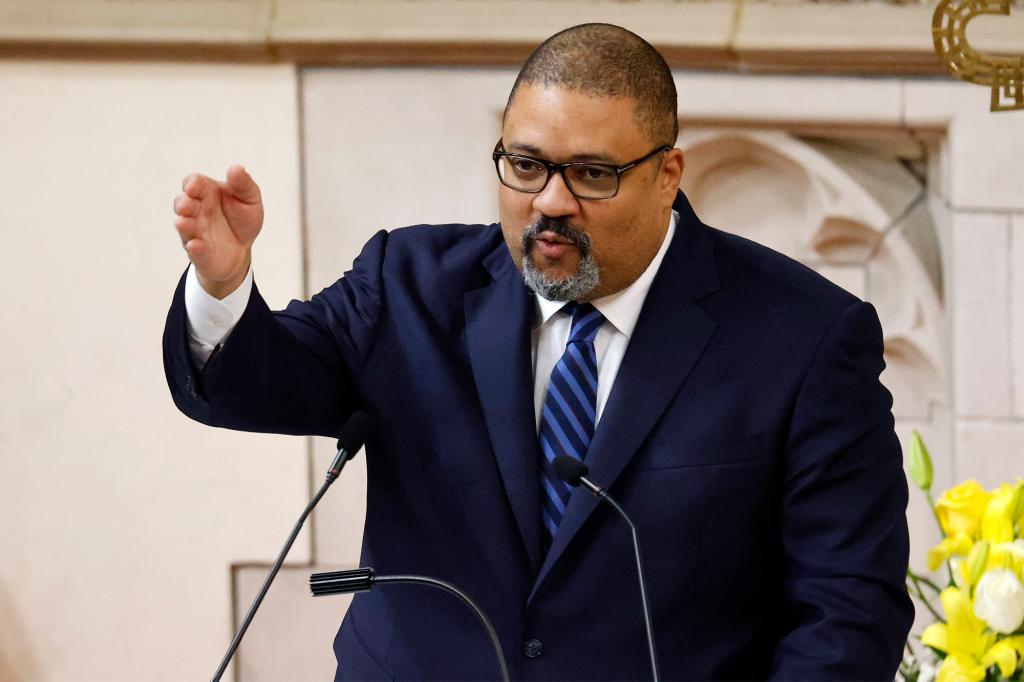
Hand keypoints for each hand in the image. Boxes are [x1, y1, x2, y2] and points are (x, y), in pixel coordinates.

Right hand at [173, 165, 262, 298]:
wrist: (242, 250)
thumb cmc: (241, 219)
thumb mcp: (249, 199)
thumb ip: (243, 184)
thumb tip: (236, 169)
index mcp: (206, 193)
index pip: (194, 183)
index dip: (191, 184)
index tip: (193, 187)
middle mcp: (196, 211)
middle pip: (183, 204)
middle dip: (183, 204)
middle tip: (186, 205)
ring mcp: (195, 232)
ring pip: (184, 227)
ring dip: (183, 224)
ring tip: (183, 222)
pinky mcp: (199, 253)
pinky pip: (194, 251)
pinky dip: (194, 248)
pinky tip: (195, 245)